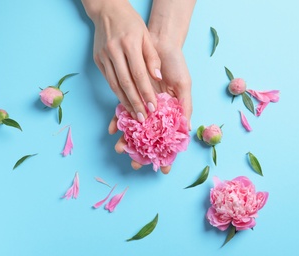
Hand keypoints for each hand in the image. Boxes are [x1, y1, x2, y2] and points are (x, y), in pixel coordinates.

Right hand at [83, 0, 161, 121]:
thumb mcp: (146, 36)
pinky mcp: (98, 60)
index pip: (139, 74)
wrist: (107, 10)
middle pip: (126, 83)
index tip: (153, 107)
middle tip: (143, 118)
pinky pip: (109, 80)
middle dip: (135, 103)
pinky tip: (124, 102)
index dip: (146, 92)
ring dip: (125, 102)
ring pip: (115, 84)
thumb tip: (157, 78)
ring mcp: (104, 56)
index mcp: (129, 44)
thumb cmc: (131, 23)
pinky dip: (117, 93)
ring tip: (134, 115)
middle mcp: (114, 51)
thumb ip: (152, 58)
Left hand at [108, 44, 191, 174]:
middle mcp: (156, 113)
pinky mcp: (130, 96)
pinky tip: (112, 128)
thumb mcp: (184, 85)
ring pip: (134, 128)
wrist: (159, 43)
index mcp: (172, 113)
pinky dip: (117, 120)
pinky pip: (122, 111)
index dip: (167, 154)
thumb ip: (185, 107)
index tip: (163, 169)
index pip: (170, 140)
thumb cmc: (176, 64)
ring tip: (119, 149)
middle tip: (135, 165)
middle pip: (149, 138)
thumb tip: (187, 130)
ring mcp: (143, 106)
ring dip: (127, 140)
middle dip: (142, 153)